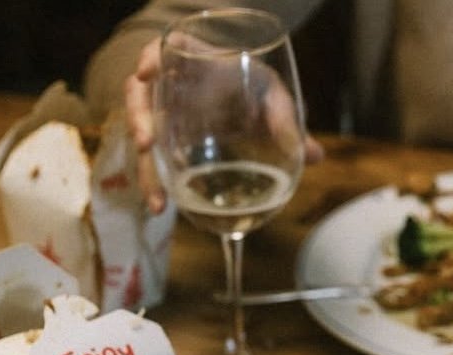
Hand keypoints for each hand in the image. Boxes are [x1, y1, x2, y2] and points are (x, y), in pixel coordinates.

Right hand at [124, 36, 323, 215]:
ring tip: (157, 200)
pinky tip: (161, 206)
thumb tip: (314, 156)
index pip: (162, 49)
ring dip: (145, 169)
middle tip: (146, 143)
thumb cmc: (250, 87)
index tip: (147, 72)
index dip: (151, 57)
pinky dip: (155, 184)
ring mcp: (162, 117)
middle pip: (139, 97)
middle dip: (138, 119)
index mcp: (191, 65)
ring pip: (141, 137)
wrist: (239, 99)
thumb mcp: (270, 95)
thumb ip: (286, 120)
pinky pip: (153, 162)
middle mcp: (168, 89)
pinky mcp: (164, 143)